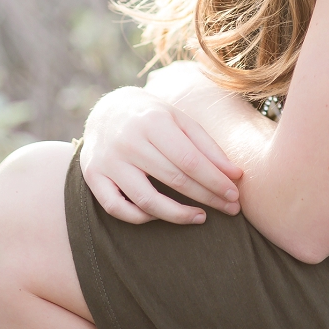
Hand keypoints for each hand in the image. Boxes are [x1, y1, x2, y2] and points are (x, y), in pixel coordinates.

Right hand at [80, 84, 243, 224]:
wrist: (106, 111)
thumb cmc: (153, 117)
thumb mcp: (180, 121)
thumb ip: (207, 147)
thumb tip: (236, 175)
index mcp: (153, 121)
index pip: (190, 160)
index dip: (215, 181)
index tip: (234, 195)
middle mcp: (128, 141)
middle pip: (173, 179)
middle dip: (207, 197)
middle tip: (230, 209)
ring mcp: (108, 161)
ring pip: (146, 200)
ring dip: (178, 215)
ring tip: (201, 217)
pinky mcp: (93, 177)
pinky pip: (118, 209)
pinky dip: (141, 218)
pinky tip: (162, 216)